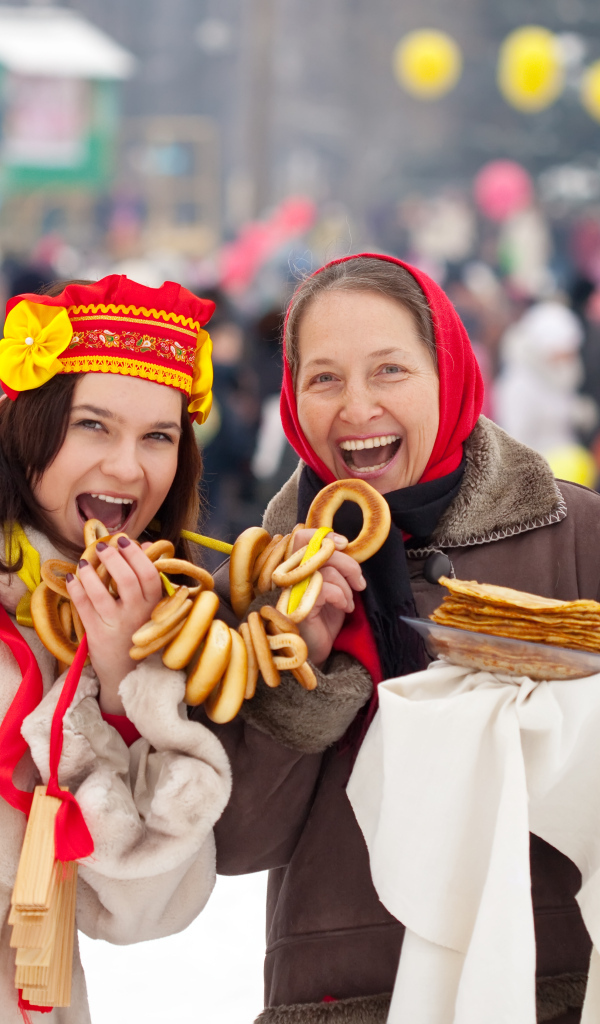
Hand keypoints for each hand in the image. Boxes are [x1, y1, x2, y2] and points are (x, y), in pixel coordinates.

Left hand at [66, 538, 162, 713]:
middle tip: (102, 546)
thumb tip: (146, 544)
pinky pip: (83, 608)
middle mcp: (137, 615)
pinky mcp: (97, 636)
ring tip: (84, 562)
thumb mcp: (151, 607)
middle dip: (112, 558)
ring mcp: (116, 626)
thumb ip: (148, 577)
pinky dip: (76, 590)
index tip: (123, 541)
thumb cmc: (140, 633)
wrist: (127, 674)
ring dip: (90, 573)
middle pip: (126, 580)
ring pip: (101, 594)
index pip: (149, 574)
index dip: (136, 554)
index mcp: (154, 606)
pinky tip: (72, 578)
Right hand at [290, 530, 365, 668]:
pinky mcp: (297, 606)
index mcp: (296, 568)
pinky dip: (341, 596)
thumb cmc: (324, 619)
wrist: (317, 652)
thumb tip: (345, 547)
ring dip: (347, 586)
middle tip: (359, 582)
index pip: (300, 537)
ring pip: (327, 570)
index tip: (344, 543)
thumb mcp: (332, 588)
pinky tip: (344, 608)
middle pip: (318, 550)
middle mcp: (289, 576)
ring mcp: (291, 591)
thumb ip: (333, 568)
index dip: (322, 535)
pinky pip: (326, 589)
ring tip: (349, 603)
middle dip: (347, 563)